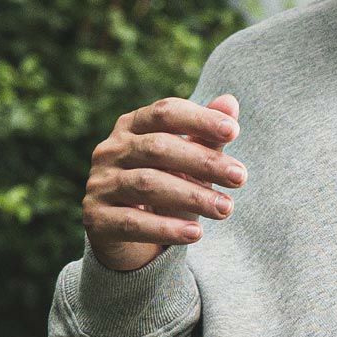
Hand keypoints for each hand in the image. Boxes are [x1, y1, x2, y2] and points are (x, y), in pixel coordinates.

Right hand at [81, 91, 244, 272]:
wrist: (125, 234)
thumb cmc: (163, 187)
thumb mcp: (187, 163)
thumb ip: (205, 136)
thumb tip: (230, 102)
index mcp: (131, 126)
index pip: (165, 113)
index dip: (199, 119)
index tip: (234, 132)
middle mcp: (110, 150)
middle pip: (158, 148)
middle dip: (203, 162)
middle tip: (240, 177)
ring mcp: (100, 184)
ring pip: (147, 185)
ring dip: (192, 197)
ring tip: (225, 209)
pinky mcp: (96, 219)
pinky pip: (133, 223)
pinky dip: (167, 228)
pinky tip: (196, 233)